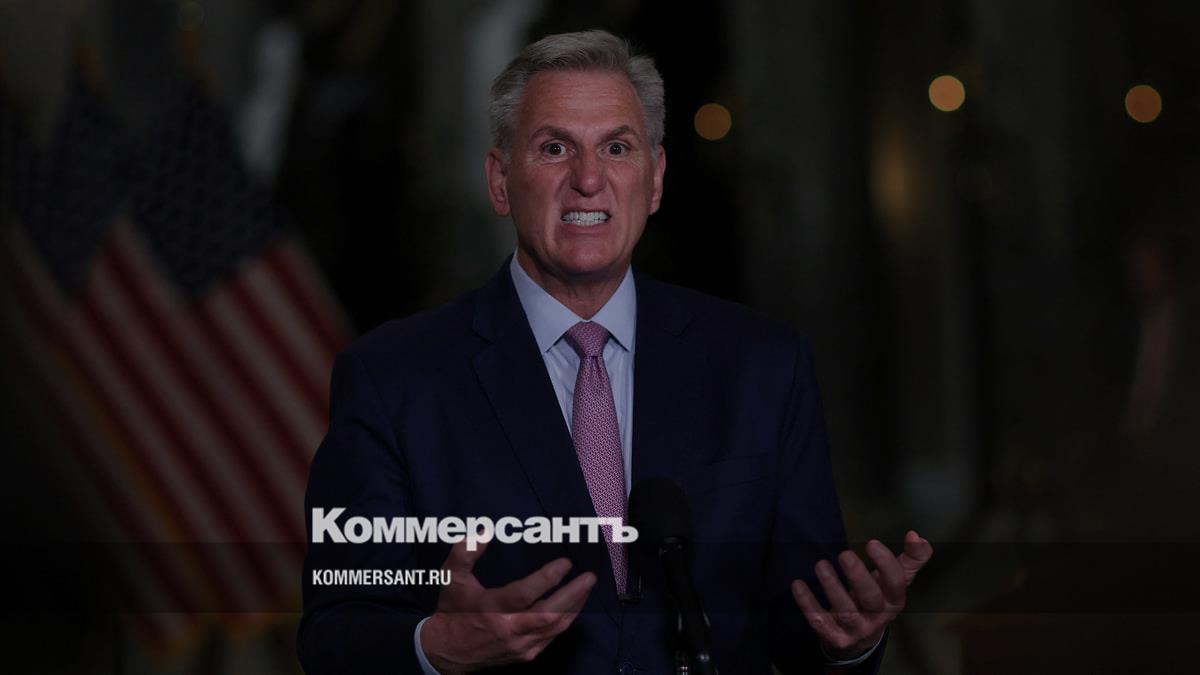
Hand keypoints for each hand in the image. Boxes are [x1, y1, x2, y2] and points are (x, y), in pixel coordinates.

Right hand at [421, 538, 596, 672]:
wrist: (446, 652)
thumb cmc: (452, 610)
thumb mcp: (451, 578)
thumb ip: (465, 552)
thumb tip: (485, 532)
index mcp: (491, 609)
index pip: (526, 593)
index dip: (548, 578)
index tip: (565, 562)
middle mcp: (509, 629)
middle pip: (549, 613)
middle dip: (573, 594)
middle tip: (589, 576)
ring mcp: (519, 645)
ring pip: (555, 627)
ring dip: (574, 607)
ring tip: (587, 587)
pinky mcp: (525, 654)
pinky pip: (552, 637)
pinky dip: (565, 620)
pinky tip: (573, 606)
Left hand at [790, 530, 931, 660]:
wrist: (861, 637)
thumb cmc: (879, 598)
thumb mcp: (896, 580)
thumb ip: (911, 558)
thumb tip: (916, 535)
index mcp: (894, 601)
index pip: (896, 584)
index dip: (886, 564)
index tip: (872, 542)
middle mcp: (877, 617)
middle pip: (870, 599)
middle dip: (858, 577)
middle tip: (845, 554)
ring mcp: (856, 629)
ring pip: (845, 612)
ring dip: (832, 588)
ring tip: (821, 565)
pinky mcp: (835, 636)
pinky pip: (820, 621)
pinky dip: (808, 603)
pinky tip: (798, 584)